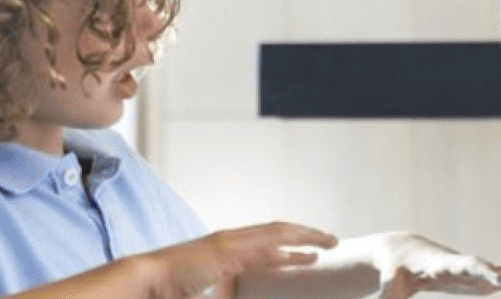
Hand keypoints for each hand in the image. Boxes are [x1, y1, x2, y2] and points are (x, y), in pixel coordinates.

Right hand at [138, 221, 338, 297]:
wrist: (146, 280)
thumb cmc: (175, 285)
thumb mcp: (215, 283)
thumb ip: (234, 283)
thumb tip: (242, 291)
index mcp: (230, 243)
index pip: (270, 234)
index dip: (294, 235)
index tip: (315, 241)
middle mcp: (233, 238)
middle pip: (280, 230)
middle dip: (308, 233)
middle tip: (333, 240)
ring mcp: (229, 244)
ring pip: (278, 236)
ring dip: (306, 239)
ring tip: (329, 243)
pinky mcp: (226, 255)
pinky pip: (264, 253)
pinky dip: (288, 254)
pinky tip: (307, 257)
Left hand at [371, 232, 500, 298]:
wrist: (405, 254)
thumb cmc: (395, 272)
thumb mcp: (389, 285)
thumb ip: (389, 296)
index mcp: (444, 264)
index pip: (468, 264)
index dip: (484, 271)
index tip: (499, 279)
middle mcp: (466, 264)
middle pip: (495, 268)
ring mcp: (476, 269)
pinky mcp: (480, 278)